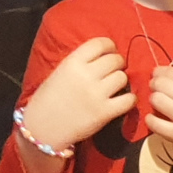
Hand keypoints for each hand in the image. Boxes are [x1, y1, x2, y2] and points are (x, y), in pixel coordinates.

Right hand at [19, 37, 131, 172]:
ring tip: (114, 87)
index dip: (109, 46)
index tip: (110, 52)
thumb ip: (80, 63)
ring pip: (123, 78)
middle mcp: (86, 75)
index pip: (100, 43)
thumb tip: (103, 57)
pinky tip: (123, 101)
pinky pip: (129, 100)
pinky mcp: (104, 113)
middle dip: (118, 64)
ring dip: (122, 81)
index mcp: (72, 62)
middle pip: (115, 59)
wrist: (42, 129)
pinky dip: (130, 99)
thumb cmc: (48, 100)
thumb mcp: (60, 73)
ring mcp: (96, 94)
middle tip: (113, 71)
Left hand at [142, 66, 172, 172]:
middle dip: (155, 84)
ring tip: (158, 104)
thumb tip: (168, 78)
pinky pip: (154, 124)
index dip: (160, 72)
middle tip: (156, 89)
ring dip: (153, 100)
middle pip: (160, 84)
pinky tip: (156, 120)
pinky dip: (151, 120)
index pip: (172, 72)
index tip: (157, 74)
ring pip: (155, 100)